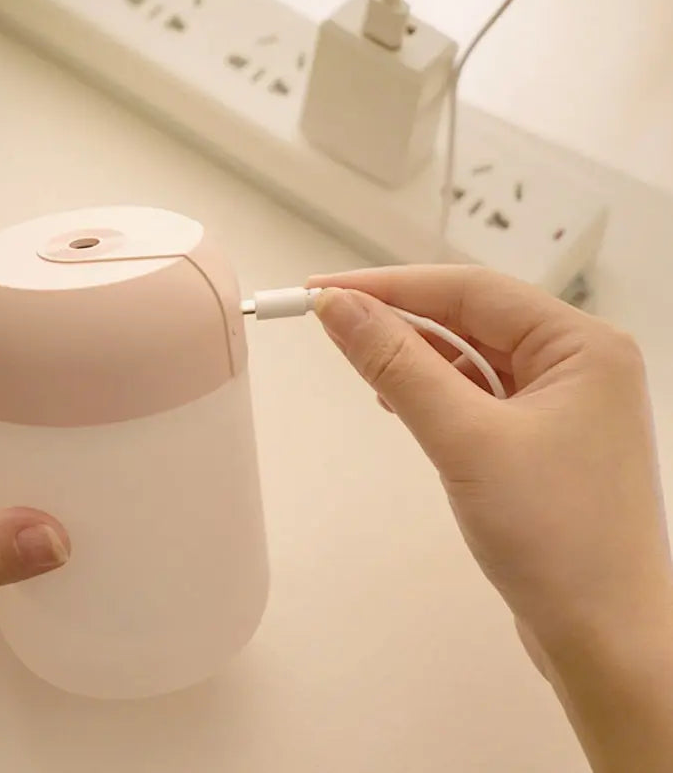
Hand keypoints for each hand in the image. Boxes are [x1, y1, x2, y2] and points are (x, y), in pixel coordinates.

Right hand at [309, 266, 671, 772]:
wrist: (604, 639)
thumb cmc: (555, 537)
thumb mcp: (464, 439)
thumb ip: (397, 364)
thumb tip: (337, 308)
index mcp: (582, 345)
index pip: (469, 290)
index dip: (388, 286)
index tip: (322, 292)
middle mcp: (579, 364)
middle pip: (471, 319)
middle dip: (400, 319)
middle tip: (329, 322)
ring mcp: (564, 404)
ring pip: (472, 358)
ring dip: (415, 357)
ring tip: (359, 361)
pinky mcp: (543, 440)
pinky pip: (479, 395)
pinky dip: (436, 392)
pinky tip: (399, 399)